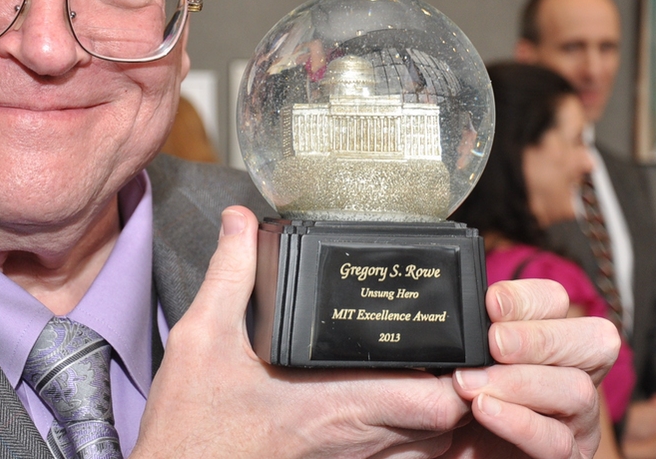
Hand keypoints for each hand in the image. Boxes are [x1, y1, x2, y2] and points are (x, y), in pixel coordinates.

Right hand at [133, 206, 469, 458]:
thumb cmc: (193, 425)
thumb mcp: (201, 338)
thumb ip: (228, 275)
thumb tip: (239, 221)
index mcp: (337, 403)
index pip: (438, 403)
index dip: (463, 376)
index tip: (457, 339)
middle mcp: (357, 438)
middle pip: (449, 424)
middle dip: (461, 386)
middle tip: (448, 341)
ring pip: (431, 446)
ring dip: (441, 411)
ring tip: (429, 365)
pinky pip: (402, 457)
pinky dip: (414, 433)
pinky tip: (390, 397)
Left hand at [445, 280, 620, 458]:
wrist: (433, 455)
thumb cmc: (440, 403)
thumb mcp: (445, 361)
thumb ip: (457, 337)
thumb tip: (454, 310)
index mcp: (543, 339)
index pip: (556, 301)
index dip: (528, 298)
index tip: (491, 304)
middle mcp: (569, 373)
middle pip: (592, 340)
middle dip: (541, 338)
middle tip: (495, 344)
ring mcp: (574, 420)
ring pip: (578, 391)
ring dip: (521, 383)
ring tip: (470, 385)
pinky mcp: (565, 457)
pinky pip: (557, 442)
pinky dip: (520, 423)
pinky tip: (484, 411)